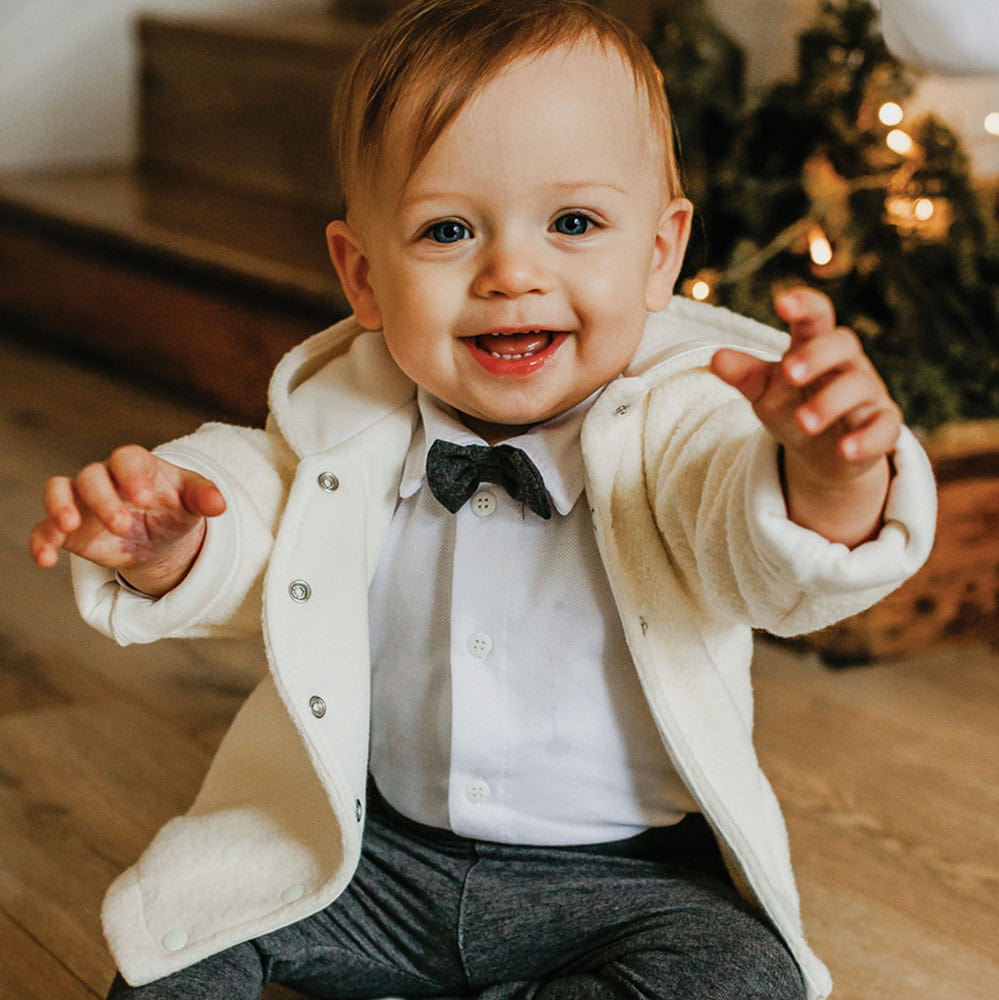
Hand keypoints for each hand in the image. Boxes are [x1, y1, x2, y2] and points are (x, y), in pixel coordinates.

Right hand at [29, 445, 225, 595]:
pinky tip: (46, 559)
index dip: (132, 475)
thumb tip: (219, 505)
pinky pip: (44, 528)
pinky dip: (40, 541)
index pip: (127, 458)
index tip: (145, 499)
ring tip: (70, 526)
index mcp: (136, 466)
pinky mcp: (68, 529)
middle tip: (123, 525)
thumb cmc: (176, 508)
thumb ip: (205, 498)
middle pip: (91, 476)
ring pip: (58, 491)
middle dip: (104, 499)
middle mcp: (104, 478)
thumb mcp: (193, 502)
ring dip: (59, 506)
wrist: (161, 536)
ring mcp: (82, 502)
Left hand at [710, 288, 900, 544]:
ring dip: (830, 403)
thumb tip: (715, 358)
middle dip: (817, 355)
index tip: (782, 303)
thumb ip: (744, 375)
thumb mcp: (764, 391)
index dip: (804, 305)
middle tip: (789, 374)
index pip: (816, 316)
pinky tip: (845, 449)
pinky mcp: (883, 426)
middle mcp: (847, 363)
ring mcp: (868, 393)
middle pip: (843, 343)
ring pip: (858, 386)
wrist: (823, 453)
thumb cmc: (793, 405)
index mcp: (815, 345)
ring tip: (803, 422)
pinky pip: (884, 428)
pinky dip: (866, 439)